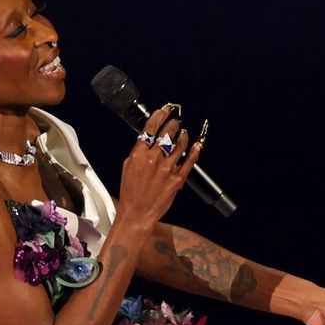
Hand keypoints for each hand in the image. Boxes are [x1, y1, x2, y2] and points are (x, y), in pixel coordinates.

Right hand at [117, 104, 202, 227]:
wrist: (137, 213)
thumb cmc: (130, 192)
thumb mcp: (127, 167)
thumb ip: (138, 152)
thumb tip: (147, 141)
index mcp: (139, 155)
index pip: (150, 129)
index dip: (159, 117)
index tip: (164, 110)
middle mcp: (154, 159)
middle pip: (167, 134)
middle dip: (173, 124)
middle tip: (176, 121)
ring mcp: (167, 169)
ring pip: (179, 146)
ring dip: (183, 136)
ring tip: (184, 132)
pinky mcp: (177, 179)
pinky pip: (189, 162)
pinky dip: (194, 152)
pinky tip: (197, 145)